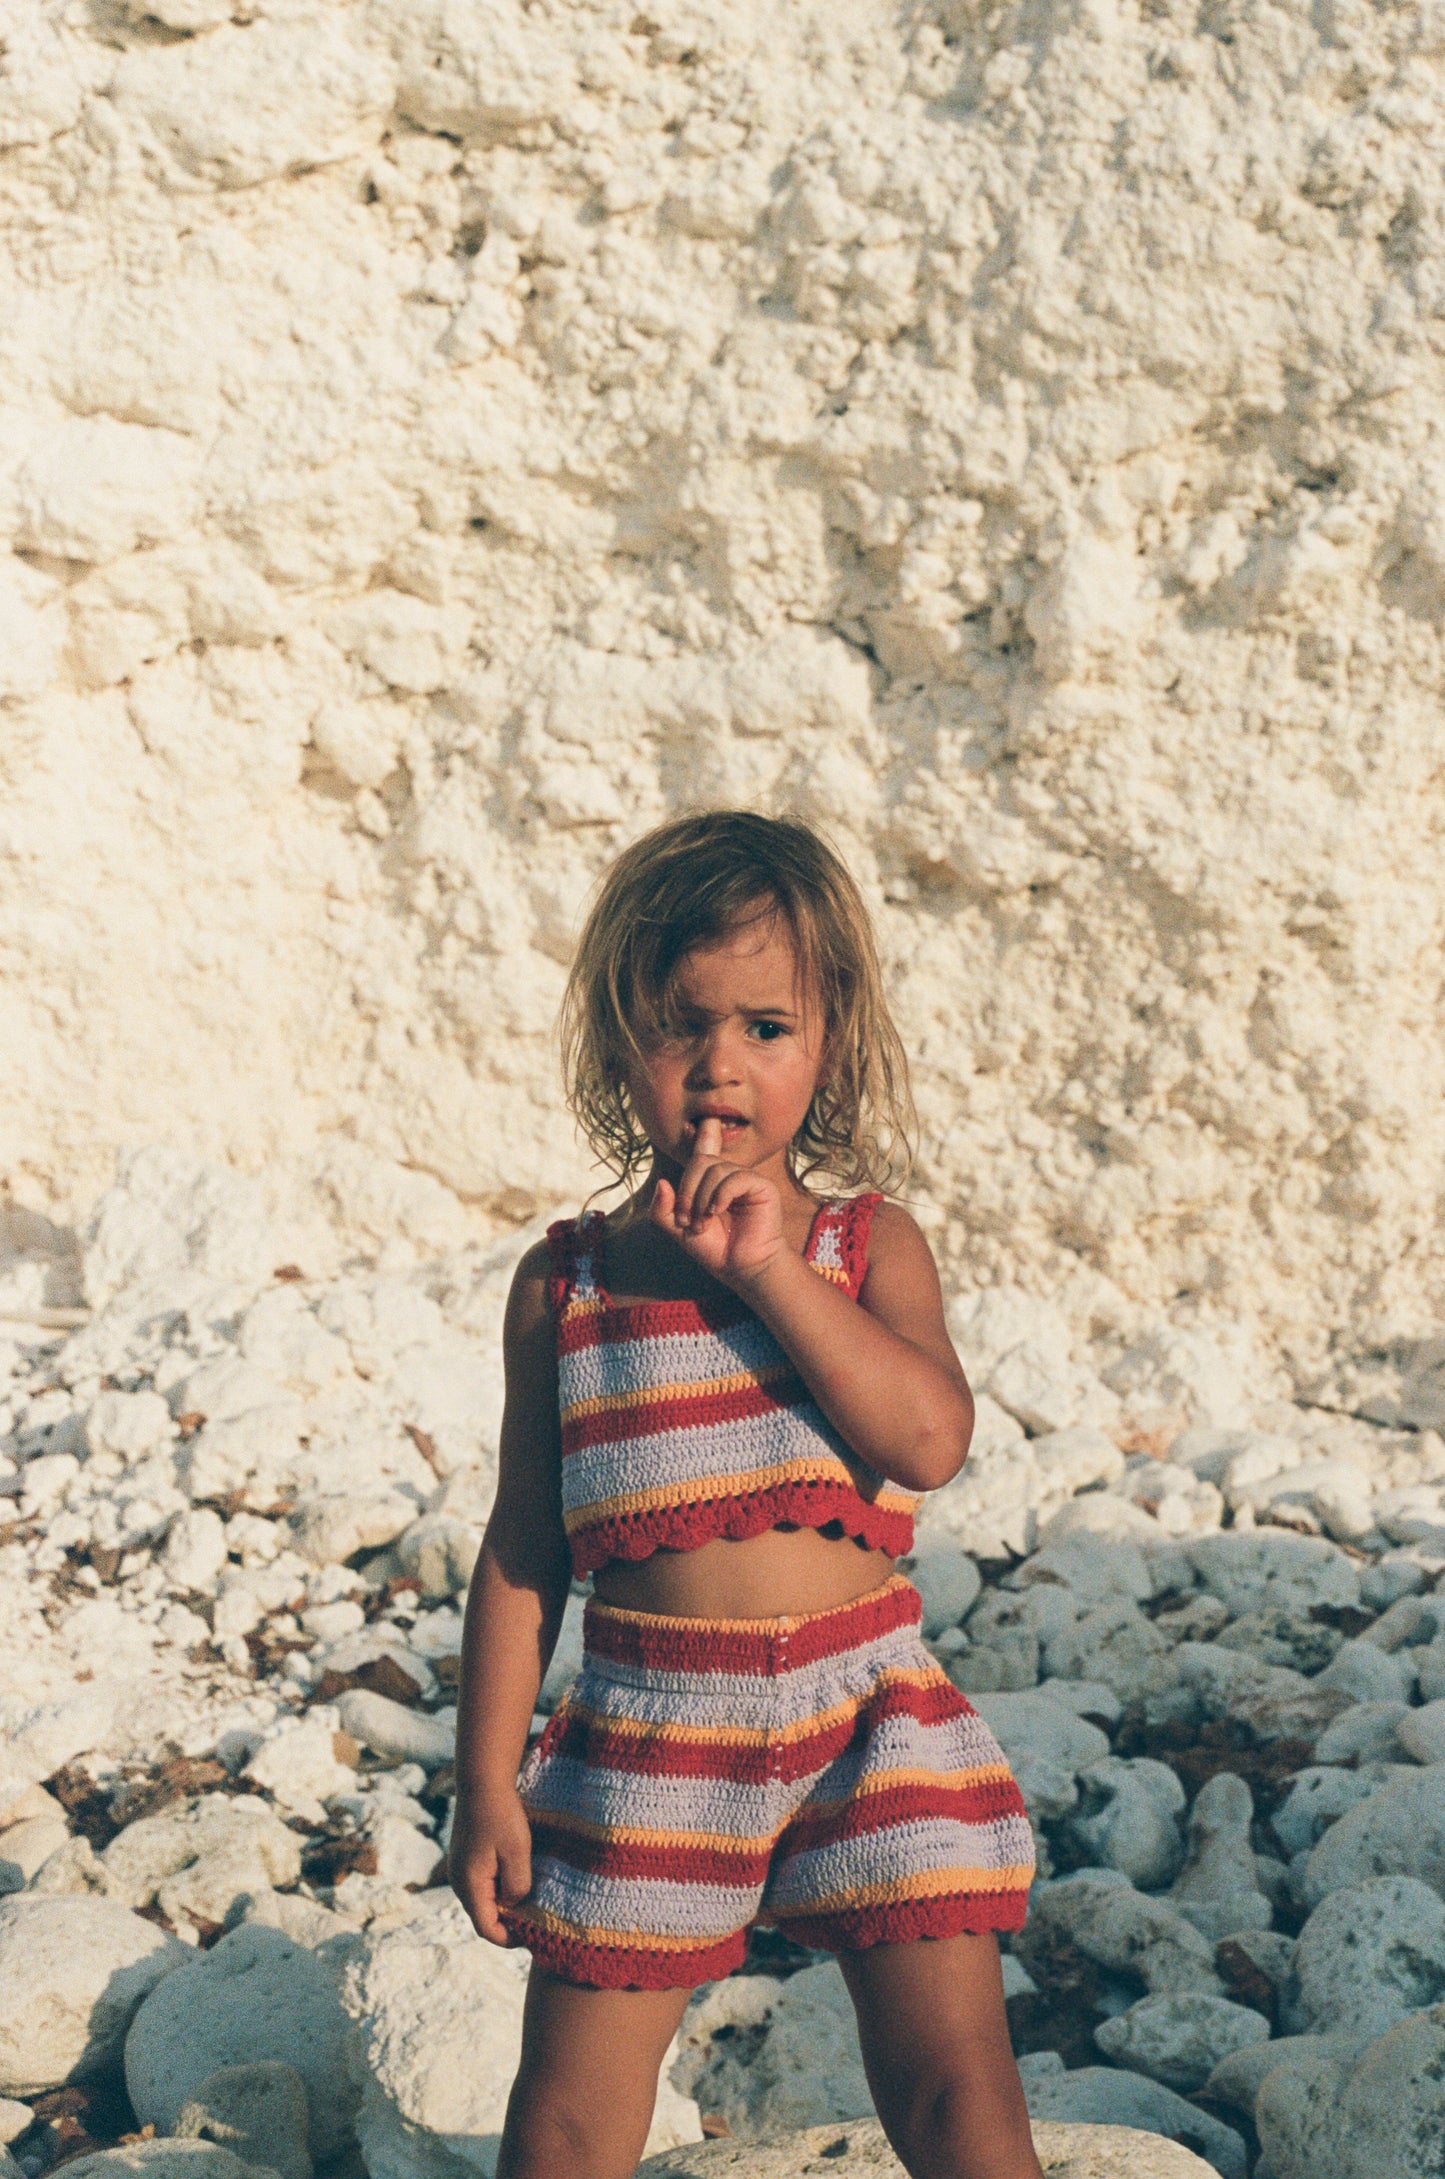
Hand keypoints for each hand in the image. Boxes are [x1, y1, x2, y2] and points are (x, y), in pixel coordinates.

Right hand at [447, 1781, 532, 1944]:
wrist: (482, 1781)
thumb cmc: (501, 1815)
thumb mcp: (517, 1853)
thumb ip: (517, 1886)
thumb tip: (514, 1905)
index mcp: (469, 1886)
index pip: (486, 1929)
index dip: (509, 1939)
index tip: (533, 1936)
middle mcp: (459, 1882)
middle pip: (484, 1916)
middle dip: (509, 1922)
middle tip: (537, 1919)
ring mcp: (460, 1869)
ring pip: (484, 1900)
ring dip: (505, 1904)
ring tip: (531, 1898)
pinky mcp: (466, 1858)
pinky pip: (483, 1884)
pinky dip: (499, 1888)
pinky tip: (518, 1877)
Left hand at [651, 1117, 787, 1287]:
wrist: (741, 1269)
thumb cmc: (715, 1249)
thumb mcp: (679, 1230)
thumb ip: (663, 1210)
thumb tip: (662, 1183)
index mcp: (711, 1182)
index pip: (705, 1150)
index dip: (703, 1135)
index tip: (700, 1123)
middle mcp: (729, 1176)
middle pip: (700, 1161)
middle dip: (687, 1190)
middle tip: (686, 1219)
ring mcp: (746, 1179)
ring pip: (715, 1169)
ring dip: (701, 1198)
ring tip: (702, 1222)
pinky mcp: (762, 1187)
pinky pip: (735, 1178)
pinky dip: (720, 1195)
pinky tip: (716, 1212)